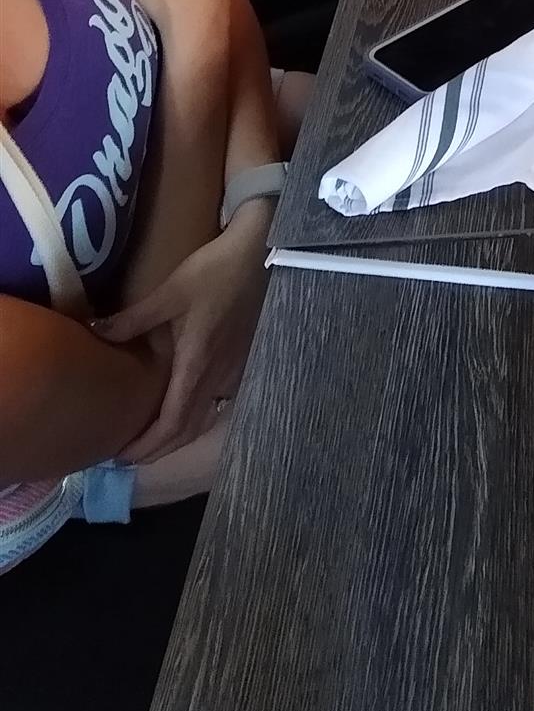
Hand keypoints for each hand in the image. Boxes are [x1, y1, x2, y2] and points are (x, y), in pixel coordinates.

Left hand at [96, 208, 270, 462]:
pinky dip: (197, 417)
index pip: (172, 424)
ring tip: (154, 438)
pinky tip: (187, 407)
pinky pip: (218, 402)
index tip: (121, 456)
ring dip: (179, 436)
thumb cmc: (215, 272)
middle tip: (129, 456)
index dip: (148, 446)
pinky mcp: (241, 360)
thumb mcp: (169, 292)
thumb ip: (132, 318)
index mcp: (197, 365)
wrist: (261, 254)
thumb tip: (94, 331)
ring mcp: (234, 370)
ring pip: (205, 419)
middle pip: (189, 431)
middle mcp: (217, 377)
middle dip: (159, 450)